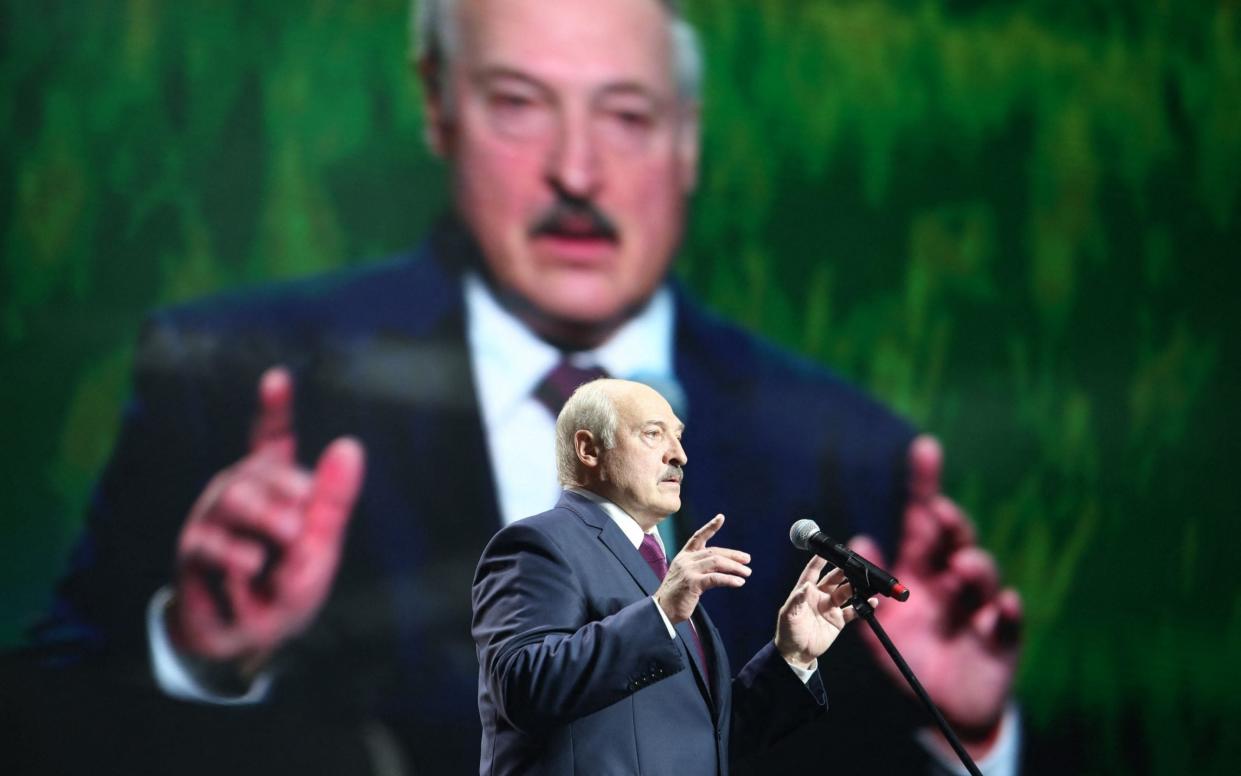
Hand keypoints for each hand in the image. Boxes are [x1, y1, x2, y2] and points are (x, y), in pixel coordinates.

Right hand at [167, 366, 365, 674]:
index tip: (277, 378)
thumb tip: (350, 444)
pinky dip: (238, 555)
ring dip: (267, 517)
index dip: (274, 408)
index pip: (271, 438)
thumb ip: (334, 499)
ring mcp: (212, 518)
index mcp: (274, 485)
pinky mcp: (193, 551)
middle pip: (259, 470)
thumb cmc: (289, 584)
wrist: (252, 637)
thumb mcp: (321, 543)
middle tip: (304, 525)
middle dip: (288, 492)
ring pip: (234, 497)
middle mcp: (239, 491)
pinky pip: (211, 541)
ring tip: (288, 539)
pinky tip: (253, 565)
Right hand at [654, 514, 750, 623]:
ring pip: (716, 562)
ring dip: (734, 567)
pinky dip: (729, 579)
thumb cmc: (676, 595)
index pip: (698, 537)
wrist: (662, 610)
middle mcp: (685, 560)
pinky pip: (715, 578)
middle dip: (733, 555)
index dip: (710, 527)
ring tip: (747, 573)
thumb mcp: (686, 575)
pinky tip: (739, 582)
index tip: (721, 517)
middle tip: (747, 560)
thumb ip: (700, 567)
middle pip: (714, 552)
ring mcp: (688, 570)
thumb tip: (723, 566)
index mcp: (683, 556)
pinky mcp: (692, 583)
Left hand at [774, 555, 874, 668]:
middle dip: (843, 572)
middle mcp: (819, 596)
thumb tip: (806, 586)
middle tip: (853, 567)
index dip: (818, 561)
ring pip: (846, 592)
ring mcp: (830, 607)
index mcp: (805, 592)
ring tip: (865, 584)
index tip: (825, 551)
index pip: (812, 572)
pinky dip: (863, 605)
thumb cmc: (788, 632)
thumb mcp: (789, 615)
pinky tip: (871, 602)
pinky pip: (854, 610)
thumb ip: (797, 600)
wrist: (797, 653)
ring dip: (855, 587)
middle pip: (833, 579)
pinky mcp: (839, 620)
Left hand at [850, 435, 1021, 747]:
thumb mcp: (879, 628)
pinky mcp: (1001, 639)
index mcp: (919, 571)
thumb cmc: (910, 660)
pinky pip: (1008, 620)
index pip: (921, 521)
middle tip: (939, 514)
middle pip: (954, 540)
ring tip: (960, 566)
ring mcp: (978, 607)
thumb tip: (857, 539)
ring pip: (981, 574)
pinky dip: (1006, 611)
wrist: (943, 711)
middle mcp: (950, 581)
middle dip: (950, 524)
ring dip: (973, 565)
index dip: (923, 485)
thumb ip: (861, 588)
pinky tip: (1001, 605)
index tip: (924, 448)